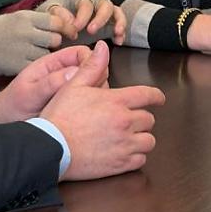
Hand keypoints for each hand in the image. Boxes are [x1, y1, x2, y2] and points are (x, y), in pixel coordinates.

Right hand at [0, 9, 66, 75]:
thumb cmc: (2, 30)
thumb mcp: (20, 17)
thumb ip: (42, 20)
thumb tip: (69, 25)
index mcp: (26, 18)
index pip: (57, 22)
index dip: (65, 28)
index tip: (69, 33)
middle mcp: (25, 33)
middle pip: (55, 40)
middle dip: (54, 44)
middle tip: (48, 46)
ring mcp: (21, 50)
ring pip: (48, 55)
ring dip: (46, 56)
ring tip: (36, 54)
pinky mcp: (17, 66)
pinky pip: (37, 68)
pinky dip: (37, 68)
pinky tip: (32, 65)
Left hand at [0, 43, 106, 122]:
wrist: (4, 124)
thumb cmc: (12, 106)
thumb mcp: (28, 94)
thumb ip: (49, 83)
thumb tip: (74, 73)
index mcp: (52, 64)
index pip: (82, 53)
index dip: (91, 62)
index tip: (92, 77)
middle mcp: (63, 74)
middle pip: (93, 67)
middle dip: (98, 79)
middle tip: (92, 96)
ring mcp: (69, 89)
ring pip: (94, 84)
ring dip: (97, 93)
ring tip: (90, 108)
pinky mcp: (72, 104)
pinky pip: (89, 100)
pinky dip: (94, 105)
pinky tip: (89, 116)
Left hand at [37, 0, 126, 45]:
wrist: (61, 15)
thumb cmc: (56, 13)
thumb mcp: (50, 11)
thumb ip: (57, 14)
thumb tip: (70, 22)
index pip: (86, 2)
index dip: (82, 16)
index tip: (75, 28)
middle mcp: (95, 0)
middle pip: (105, 4)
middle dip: (100, 18)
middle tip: (92, 31)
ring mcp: (103, 11)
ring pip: (116, 11)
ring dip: (118, 22)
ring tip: (117, 33)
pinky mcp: (109, 22)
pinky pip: (120, 23)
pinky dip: (121, 32)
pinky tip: (118, 41)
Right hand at [41, 42, 160, 179]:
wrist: (51, 147)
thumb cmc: (60, 116)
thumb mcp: (74, 85)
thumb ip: (92, 66)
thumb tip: (102, 47)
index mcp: (117, 101)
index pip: (148, 95)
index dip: (157, 96)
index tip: (159, 99)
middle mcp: (125, 122)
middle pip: (149, 119)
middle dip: (141, 119)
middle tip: (129, 121)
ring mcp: (125, 144)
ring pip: (148, 141)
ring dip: (141, 138)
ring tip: (129, 138)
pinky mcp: (121, 164)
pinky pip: (141, 159)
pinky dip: (136, 156)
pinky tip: (124, 153)